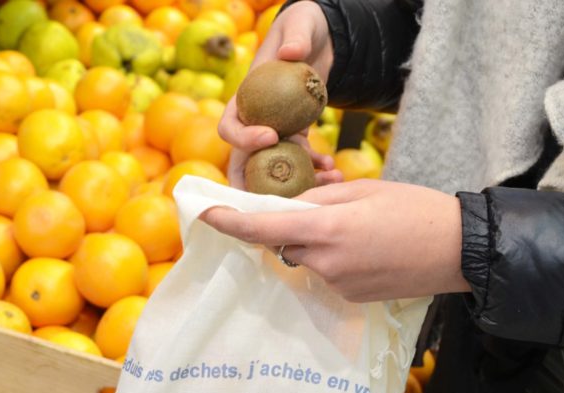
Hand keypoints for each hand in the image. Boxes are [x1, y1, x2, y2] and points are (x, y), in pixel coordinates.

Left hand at [200, 180, 471, 301]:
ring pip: (307, 257)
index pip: (263, 228)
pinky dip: (336, 258)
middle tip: (321, 204)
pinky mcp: (351, 298)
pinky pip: (328, 273)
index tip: (205, 213)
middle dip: (290, 224)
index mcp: (327, 229)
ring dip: (318, 241)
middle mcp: (326, 262)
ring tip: (359, 226)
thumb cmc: (415, 209)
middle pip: (285, 242)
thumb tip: (291, 205)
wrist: (458, 250)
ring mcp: (338, 284)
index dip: (229, 222)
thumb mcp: (363, 191)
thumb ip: (319, 199)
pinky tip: (369, 247)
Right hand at [217, 1, 340, 187]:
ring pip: (275, 169)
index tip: (271, 136)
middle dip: (260, 186)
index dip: (244, 139)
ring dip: (297, 183)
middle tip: (284, 197)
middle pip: (244, 163)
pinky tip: (333, 167)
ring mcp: (274, 132)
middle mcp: (253, 121)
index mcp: (243, 99)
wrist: (318, 38)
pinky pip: (300, 161)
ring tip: (327, 179)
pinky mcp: (296, 136)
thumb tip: (290, 54)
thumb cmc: (301, 26)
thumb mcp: (300, 23)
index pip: (229, 128)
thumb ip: (295, 36)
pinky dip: (315, 169)